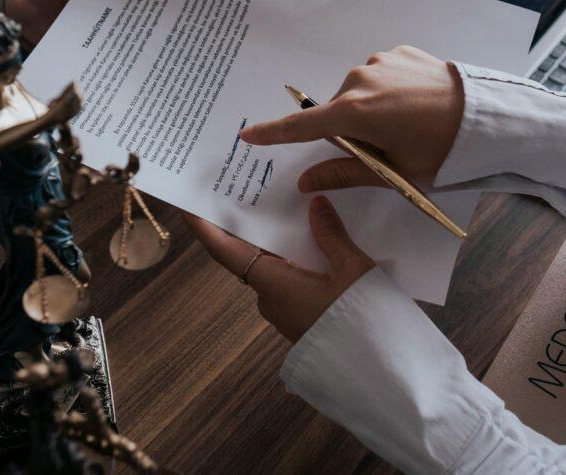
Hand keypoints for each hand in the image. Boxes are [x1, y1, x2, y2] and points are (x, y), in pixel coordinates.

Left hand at [185, 196, 373, 342]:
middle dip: (249, 228)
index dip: (204, 229)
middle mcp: (270, 298)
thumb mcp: (352, 269)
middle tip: (250, 194)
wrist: (378, 372)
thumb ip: (331, 234)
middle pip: (249, 256)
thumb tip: (315, 203)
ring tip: (290, 212)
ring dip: (277, 244)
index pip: (225, 252)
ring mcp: (284, 313)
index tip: (187, 207)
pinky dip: (293, 261)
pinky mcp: (300, 320)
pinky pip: (288, 283)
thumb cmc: (361, 319)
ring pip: (272, 270)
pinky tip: (313, 246)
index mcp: (273, 283)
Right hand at [240, 46, 463, 191]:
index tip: (246, 135)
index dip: (272, 134)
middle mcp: (359, 80)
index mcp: (354, 112)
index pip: (301, 127)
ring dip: (370, 110)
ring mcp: (380, 62)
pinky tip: (416, 104)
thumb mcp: (393, 171)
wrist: (488, 116)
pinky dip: (389, 92)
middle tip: (385, 149)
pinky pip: (381, 75)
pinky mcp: (400, 52)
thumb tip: (306, 183)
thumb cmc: (440, 151)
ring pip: (359, 93)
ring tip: (408, 125)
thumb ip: (345, 173)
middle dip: (349, 131)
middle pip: (336, 112)